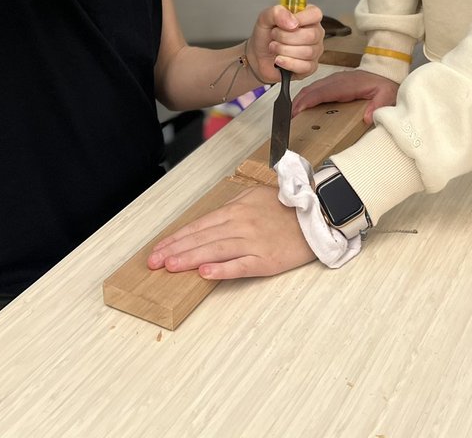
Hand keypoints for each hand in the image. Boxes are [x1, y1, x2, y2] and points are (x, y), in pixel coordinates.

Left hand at [147, 186, 315, 279]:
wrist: (318, 215)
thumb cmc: (288, 207)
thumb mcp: (255, 197)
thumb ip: (232, 207)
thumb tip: (210, 222)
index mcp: (236, 209)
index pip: (199, 225)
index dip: (177, 238)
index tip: (159, 249)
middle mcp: (241, 224)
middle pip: (202, 238)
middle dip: (175, 250)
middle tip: (154, 262)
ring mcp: (253, 242)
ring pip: (215, 250)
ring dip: (190, 259)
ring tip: (170, 267)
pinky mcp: (266, 260)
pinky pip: (241, 265)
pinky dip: (222, 269)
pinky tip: (205, 273)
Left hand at [247, 3, 323, 84]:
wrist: (258, 57)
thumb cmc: (265, 36)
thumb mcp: (265, 18)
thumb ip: (277, 13)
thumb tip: (293, 22)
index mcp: (307, 17)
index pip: (315, 14)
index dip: (301, 19)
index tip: (286, 24)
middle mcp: (315, 33)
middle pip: (311, 35)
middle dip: (286, 37)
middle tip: (274, 36)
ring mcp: (315, 51)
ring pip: (308, 52)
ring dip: (284, 50)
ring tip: (274, 47)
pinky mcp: (310, 67)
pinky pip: (305, 67)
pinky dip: (288, 63)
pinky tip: (278, 60)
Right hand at [291, 69, 398, 124]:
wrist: (385, 73)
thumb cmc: (384, 84)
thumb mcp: (386, 95)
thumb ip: (378, 106)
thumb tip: (367, 118)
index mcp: (347, 84)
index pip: (323, 92)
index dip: (308, 101)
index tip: (297, 111)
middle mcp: (337, 80)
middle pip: (312, 89)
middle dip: (297, 103)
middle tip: (287, 118)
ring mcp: (334, 80)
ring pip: (311, 88)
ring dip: (300, 100)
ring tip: (290, 115)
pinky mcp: (333, 82)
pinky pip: (315, 89)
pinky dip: (306, 97)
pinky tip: (302, 107)